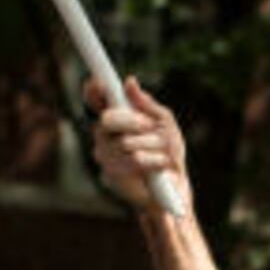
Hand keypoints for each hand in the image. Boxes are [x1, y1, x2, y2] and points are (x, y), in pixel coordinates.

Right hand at [84, 75, 188, 213]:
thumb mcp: (164, 122)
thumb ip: (147, 104)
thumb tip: (130, 82)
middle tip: (150, 126)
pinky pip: (135, 160)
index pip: (96, 100)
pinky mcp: (112, 175)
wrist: (174, 186)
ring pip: (126, 142)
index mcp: (115, 118)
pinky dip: (154, 160)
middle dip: (133, 121)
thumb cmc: (168, 151)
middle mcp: (103, 135)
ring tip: (162, 154)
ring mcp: (104, 155)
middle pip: (108, 119)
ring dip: (152, 145)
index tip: (96, 82)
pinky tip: (159, 167)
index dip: (94, 91)